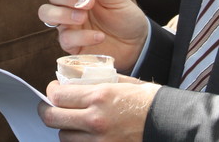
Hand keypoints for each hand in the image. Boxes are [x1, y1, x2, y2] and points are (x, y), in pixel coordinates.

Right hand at [38, 0, 147, 70]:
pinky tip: (99, 36)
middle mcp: (69, 6)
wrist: (137, 44)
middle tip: (89, 2)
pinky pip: (65, 39)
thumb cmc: (126, 17)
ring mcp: (68, 26)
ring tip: (83, 16)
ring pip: (47, 14)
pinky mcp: (71, 46)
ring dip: (63, 13)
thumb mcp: (116, 0)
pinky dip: (81, 37)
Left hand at [38, 76, 159, 140]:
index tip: (54, 89)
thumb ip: (97, 83)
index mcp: (99, 97)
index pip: (57, 96)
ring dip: (65, 128)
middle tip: (51, 106)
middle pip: (53, 118)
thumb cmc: (148, 100)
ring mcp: (99, 141)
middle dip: (48, 111)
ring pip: (64, 137)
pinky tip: (83, 134)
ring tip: (72, 121)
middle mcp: (95, 120)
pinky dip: (78, 141)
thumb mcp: (122, 82)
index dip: (51, 92)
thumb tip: (77, 81)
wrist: (169, 122)